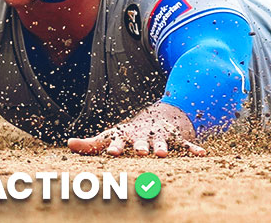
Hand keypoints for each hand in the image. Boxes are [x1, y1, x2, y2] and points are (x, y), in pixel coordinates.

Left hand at [67, 102, 205, 157]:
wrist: (159, 116)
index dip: (116, 147)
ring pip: (162, 142)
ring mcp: (160, 136)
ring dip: (163, 147)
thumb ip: (91, 144)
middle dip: (141, 146)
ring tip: (163, 154)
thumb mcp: (111, 136)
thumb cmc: (130, 132)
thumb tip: (69, 144)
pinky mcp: (176, 137)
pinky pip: (185, 144)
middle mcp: (143, 135)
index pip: (119, 142)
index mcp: (126, 136)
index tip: (113, 153)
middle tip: (141, 152)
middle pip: (141, 141)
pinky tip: (201, 154)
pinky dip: (193, 148)